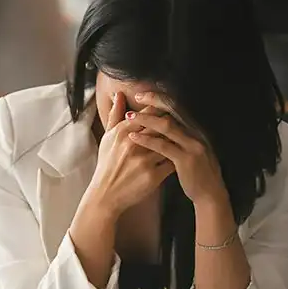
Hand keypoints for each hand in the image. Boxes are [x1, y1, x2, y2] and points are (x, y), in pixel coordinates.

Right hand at [85, 92, 175, 216]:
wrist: (106, 195)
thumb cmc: (107, 164)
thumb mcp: (108, 138)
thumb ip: (115, 114)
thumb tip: (119, 94)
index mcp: (123, 132)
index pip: (149, 112)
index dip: (162, 110)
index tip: (169, 111)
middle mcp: (134, 144)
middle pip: (163, 125)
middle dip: (172, 125)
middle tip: (180, 125)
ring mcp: (144, 160)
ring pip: (170, 143)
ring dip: (177, 142)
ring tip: (182, 142)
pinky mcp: (153, 176)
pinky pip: (172, 163)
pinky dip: (177, 160)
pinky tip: (179, 159)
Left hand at [122, 92, 227, 207]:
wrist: (209, 194)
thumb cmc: (195, 172)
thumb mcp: (190, 149)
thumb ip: (180, 135)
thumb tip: (164, 122)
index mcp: (196, 129)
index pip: (178, 107)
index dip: (161, 98)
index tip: (145, 93)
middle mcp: (196, 133)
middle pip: (173, 110)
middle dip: (154, 101)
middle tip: (137, 96)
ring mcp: (192, 145)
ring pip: (166, 126)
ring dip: (145, 119)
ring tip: (129, 116)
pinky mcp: (186, 159)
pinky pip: (163, 146)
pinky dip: (146, 139)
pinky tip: (133, 136)